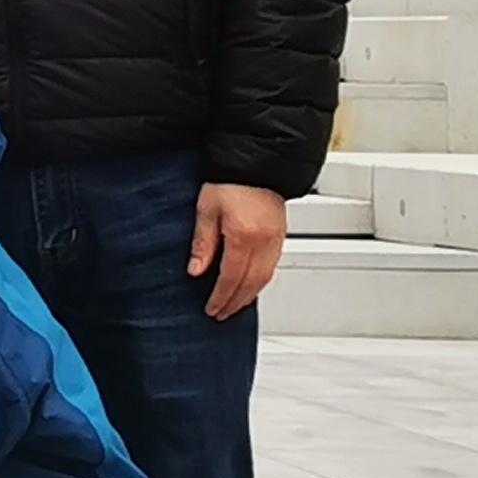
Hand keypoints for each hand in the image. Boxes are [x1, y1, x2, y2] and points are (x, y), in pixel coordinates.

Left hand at [189, 181, 285, 319]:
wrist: (256, 163)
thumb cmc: (229, 181)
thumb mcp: (206, 209)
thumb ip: (203, 242)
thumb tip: (196, 270)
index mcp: (243, 235)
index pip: (232, 277)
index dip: (221, 297)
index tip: (211, 309)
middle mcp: (264, 241)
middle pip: (251, 283)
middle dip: (235, 302)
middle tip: (221, 314)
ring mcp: (276, 240)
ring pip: (265, 279)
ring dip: (249, 296)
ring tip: (233, 307)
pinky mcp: (280, 236)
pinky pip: (272, 267)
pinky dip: (260, 283)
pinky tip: (249, 287)